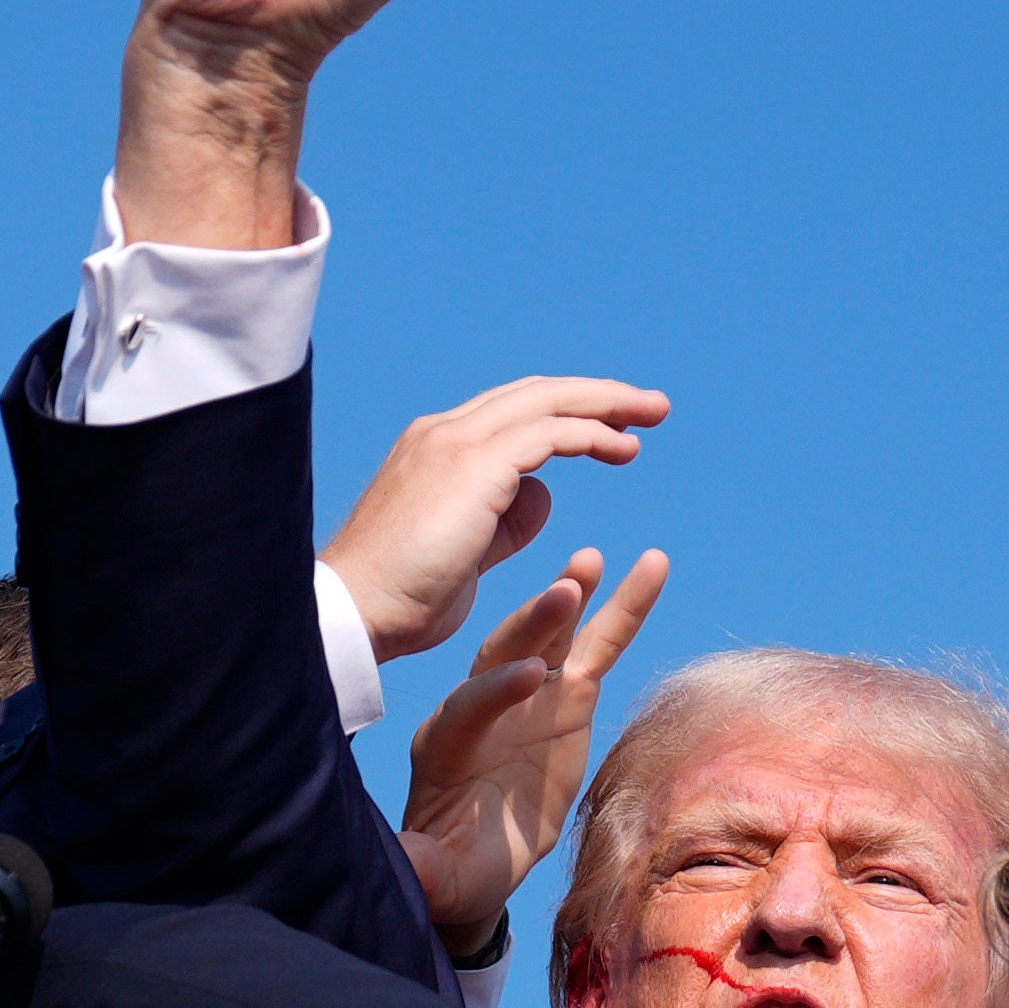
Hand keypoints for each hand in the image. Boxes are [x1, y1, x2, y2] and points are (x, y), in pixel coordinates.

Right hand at [322, 377, 670, 663]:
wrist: (356, 613)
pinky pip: (550, 434)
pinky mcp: (475, 465)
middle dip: (596, 395)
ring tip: (652, 415)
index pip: (512, 412)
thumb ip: (503, 519)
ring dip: (606, 404)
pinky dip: (591, 435)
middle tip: (648, 406)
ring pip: (547, 402)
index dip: (566, 413)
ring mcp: (456, 443)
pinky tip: (623, 450)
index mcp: (435, 448)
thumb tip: (540, 496)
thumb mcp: (465, 551)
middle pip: (535, 394)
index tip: (613, 427)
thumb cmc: (402, 599)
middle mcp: (443, 433)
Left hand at [400, 549, 669, 950]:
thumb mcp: (438, 875)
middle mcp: (483, 706)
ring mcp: (529, 695)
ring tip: (593, 559)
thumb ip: (425, 868)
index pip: (470, 708)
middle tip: (565, 591)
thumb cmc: (456, 868)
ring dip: (571, 596)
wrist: (477, 858)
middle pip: (505, 653)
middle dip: (533, 625)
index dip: (496, 692)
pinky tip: (650, 566)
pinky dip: (623, 608)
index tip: (530, 680)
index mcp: (447, 744)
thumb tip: (411, 873)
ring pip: (551, 637)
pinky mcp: (569, 697)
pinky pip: (600, 645)